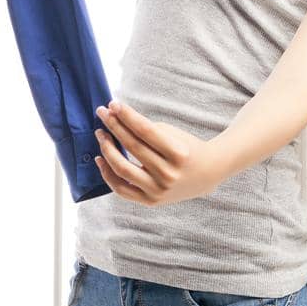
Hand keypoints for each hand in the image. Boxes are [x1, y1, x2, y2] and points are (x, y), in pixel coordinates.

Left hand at [93, 100, 224, 205]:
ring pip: (123, 169)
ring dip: (107, 149)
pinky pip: (122, 190)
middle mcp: (168, 174)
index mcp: (178, 153)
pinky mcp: (151, 201)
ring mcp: (159, 190)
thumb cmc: (187, 148)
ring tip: (100, 134)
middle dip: (114, 127)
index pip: (145, 130)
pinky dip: (108, 175)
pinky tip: (101, 159)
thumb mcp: (173, 134)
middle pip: (133, 147)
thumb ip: (147, 129)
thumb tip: (117, 119)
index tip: (113, 104)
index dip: (127, 116)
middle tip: (102, 113)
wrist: (206, 175)